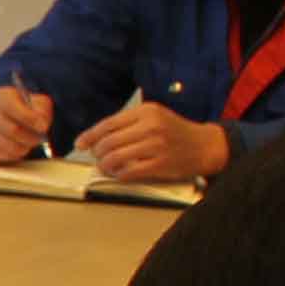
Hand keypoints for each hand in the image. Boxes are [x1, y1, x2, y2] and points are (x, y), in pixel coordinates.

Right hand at [0, 84, 54, 163]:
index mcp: (1, 95)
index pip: (11, 107)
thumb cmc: (28, 111)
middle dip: (30, 137)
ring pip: (7, 145)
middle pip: (11, 129)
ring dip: (23, 147)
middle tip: (39, 138)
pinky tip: (18, 148)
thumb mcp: (40, 104)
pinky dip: (13, 155)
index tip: (43, 127)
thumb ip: (42, 111)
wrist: (15, 119)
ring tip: (28, 143)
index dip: (29, 118)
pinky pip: (0, 155)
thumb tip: (41, 124)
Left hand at [77, 101, 229, 182]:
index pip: (108, 124)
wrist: (205, 145)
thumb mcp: (154, 117)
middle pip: (109, 142)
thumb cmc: (175, 131)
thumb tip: (96, 138)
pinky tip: (119, 174)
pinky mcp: (161, 164)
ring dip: (105, 165)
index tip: (80, 144)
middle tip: (97, 158)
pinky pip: (130, 172)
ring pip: (116, 157)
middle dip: (98, 153)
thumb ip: (128, 124)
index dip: (90, 136)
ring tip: (106, 167)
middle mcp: (150, 126)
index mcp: (146, 111)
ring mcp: (156, 146)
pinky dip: (119, 174)